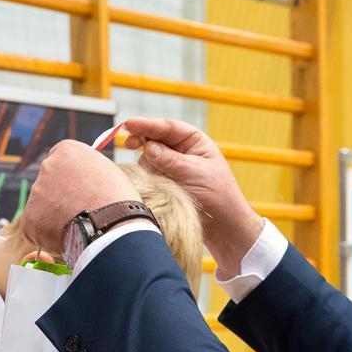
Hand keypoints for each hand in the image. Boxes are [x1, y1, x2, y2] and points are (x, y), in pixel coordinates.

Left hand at [22, 140, 137, 253]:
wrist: (111, 225)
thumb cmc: (117, 200)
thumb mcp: (107, 172)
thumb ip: (88, 171)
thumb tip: (82, 181)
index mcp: (67, 151)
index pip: (59, 160)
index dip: (68, 178)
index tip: (76, 191)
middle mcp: (47, 167)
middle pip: (48, 183)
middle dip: (59, 197)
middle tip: (78, 212)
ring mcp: (36, 193)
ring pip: (42, 207)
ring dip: (54, 217)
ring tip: (77, 227)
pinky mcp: (30, 219)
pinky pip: (35, 228)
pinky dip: (47, 235)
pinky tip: (66, 238)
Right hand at [123, 118, 262, 276]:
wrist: (223, 227)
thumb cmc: (218, 196)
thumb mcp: (195, 173)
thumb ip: (170, 159)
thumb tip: (148, 146)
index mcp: (195, 142)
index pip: (168, 127)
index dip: (147, 125)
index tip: (129, 125)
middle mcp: (182, 152)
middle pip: (154, 139)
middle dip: (141, 140)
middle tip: (127, 143)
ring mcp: (172, 168)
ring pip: (148, 158)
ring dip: (145, 163)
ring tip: (150, 176)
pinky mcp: (165, 185)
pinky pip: (149, 176)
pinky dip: (145, 178)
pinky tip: (146, 184)